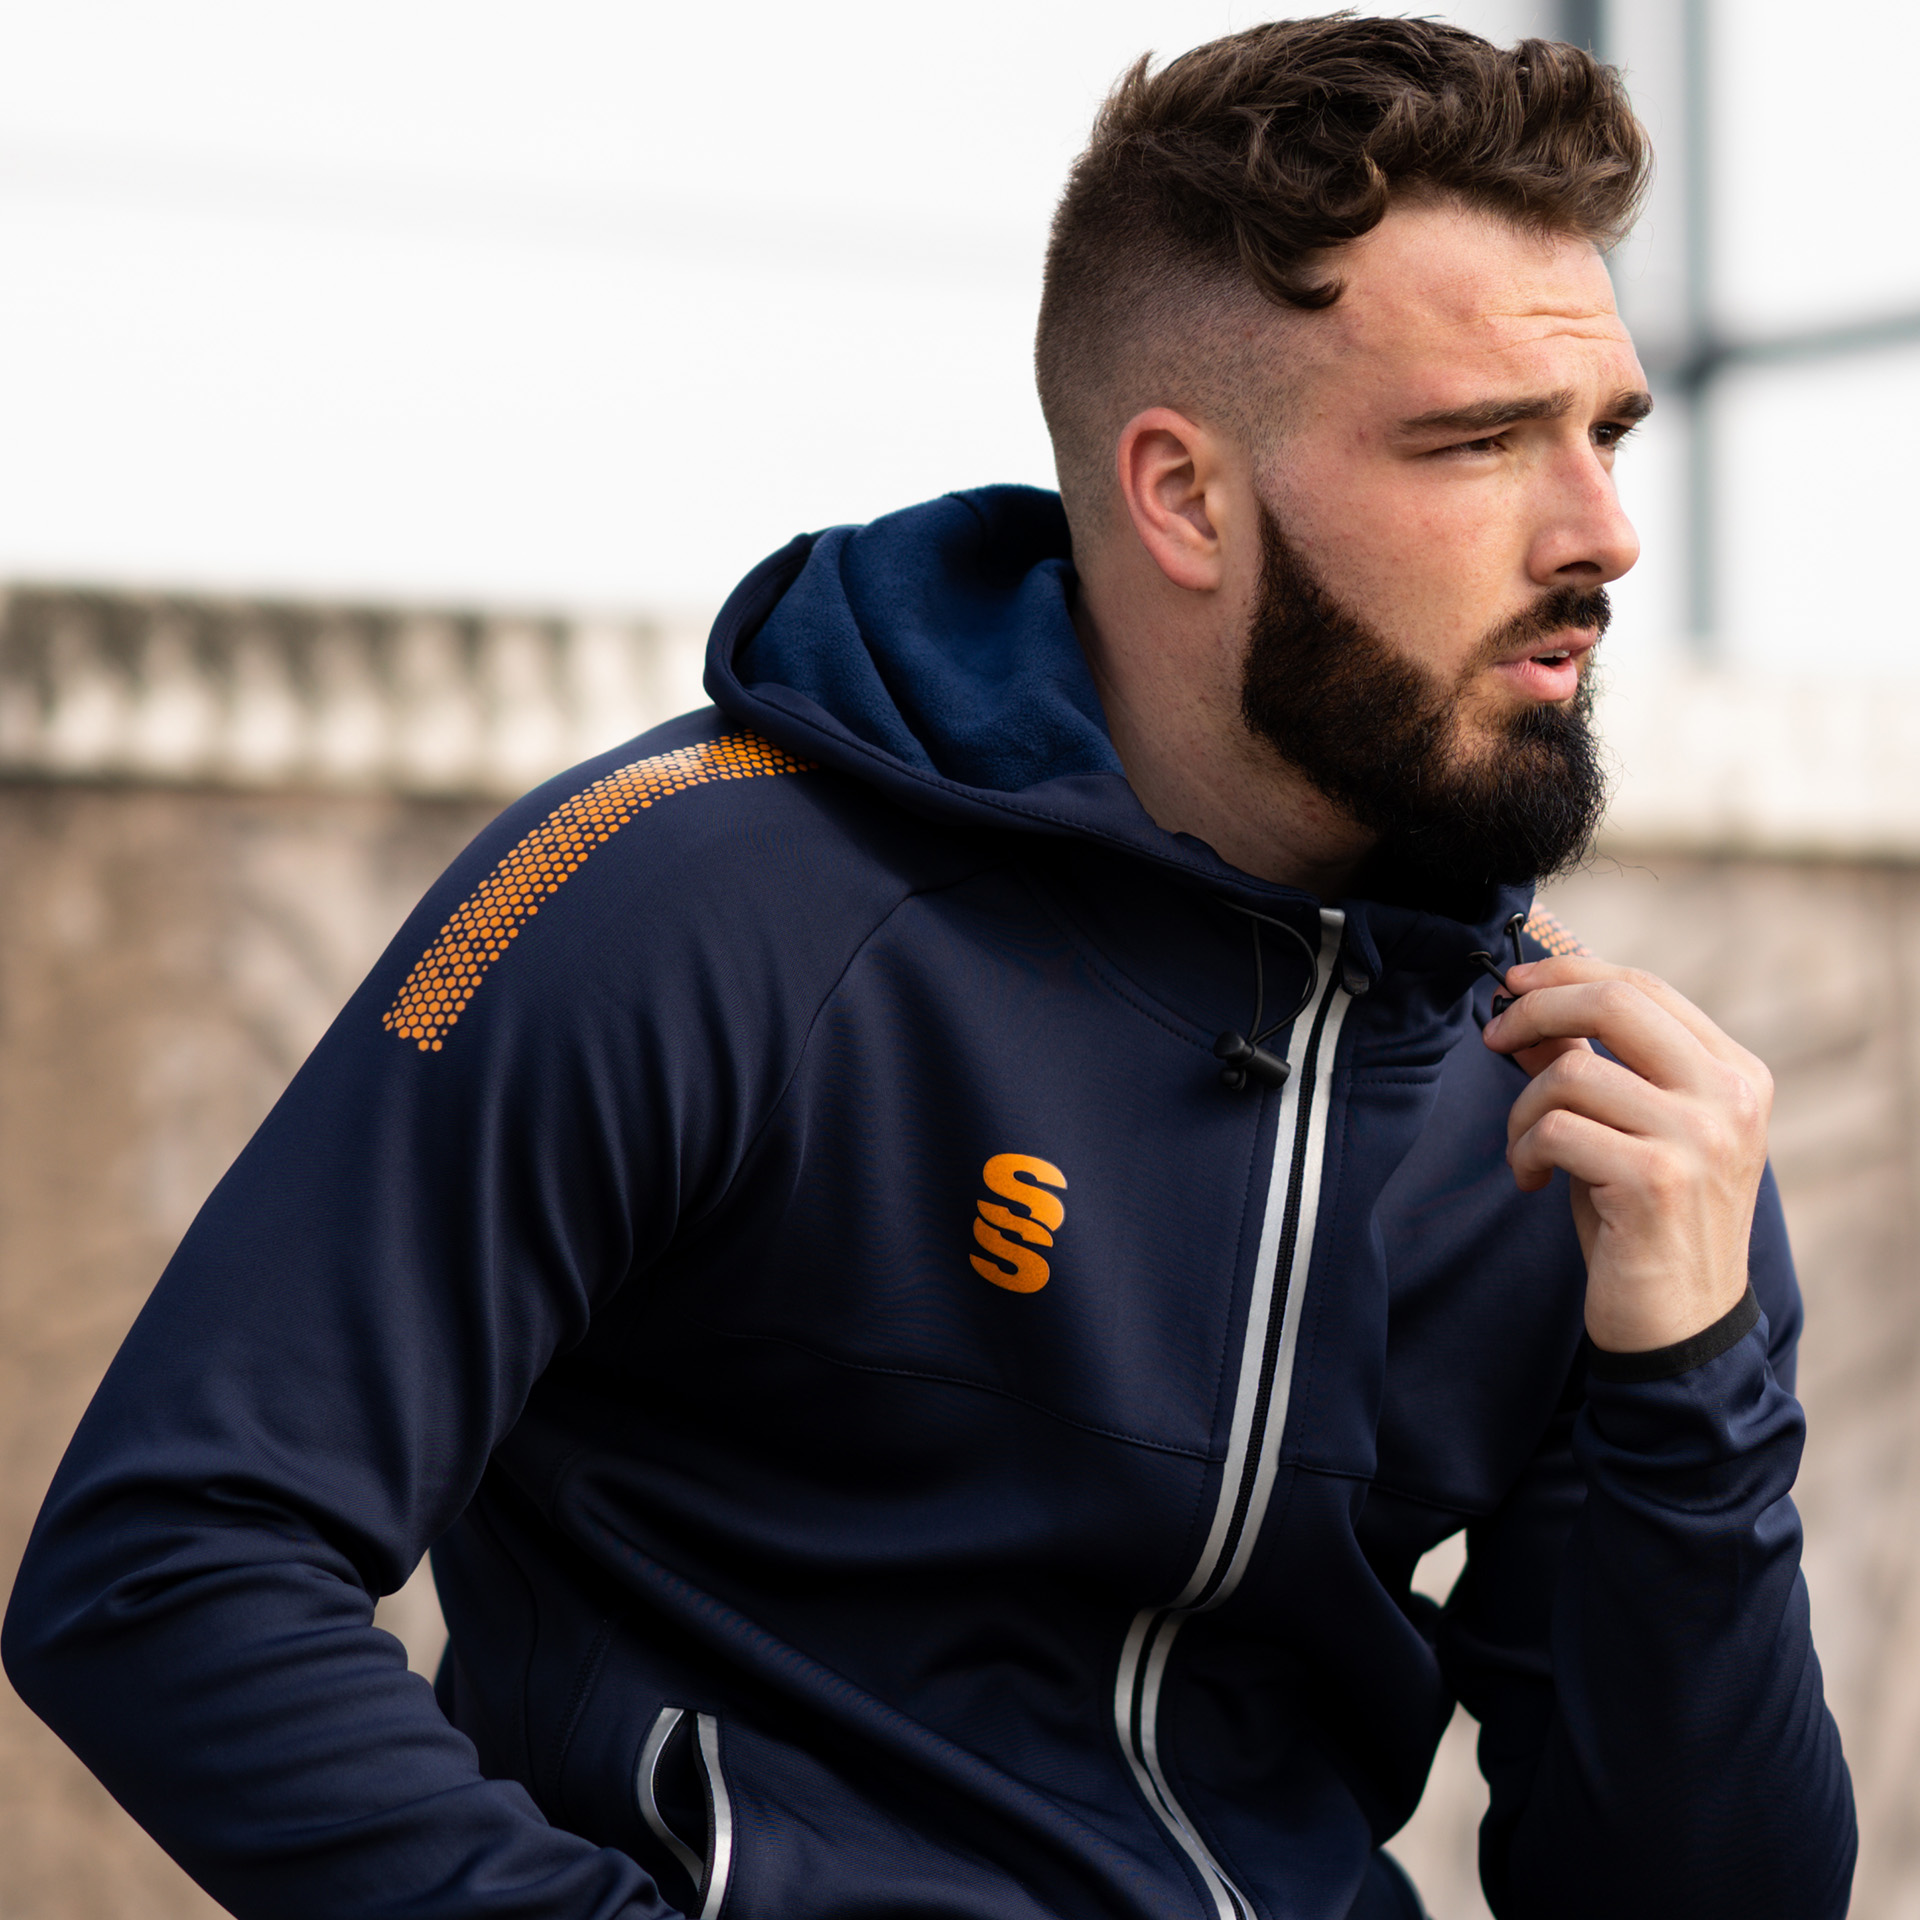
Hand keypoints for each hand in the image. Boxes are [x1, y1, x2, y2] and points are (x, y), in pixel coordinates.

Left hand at [1482, 956, 1771, 1353]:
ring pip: (1572, 1071)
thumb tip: (1522, 1008)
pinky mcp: (1656, 1180)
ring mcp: (1699, 1137)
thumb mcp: (1624, 1131)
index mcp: (1735, 1074)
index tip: (1513, 986)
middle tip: (1491, 1037)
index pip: (1644, 988)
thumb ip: (1588, 1065)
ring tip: (1525, 1149)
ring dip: (1525, 1107)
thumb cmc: (1645, 1224)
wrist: (1680, 1326)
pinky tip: (1530, 1180)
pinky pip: (1556, 1129)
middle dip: (1534, 1009)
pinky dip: (1523, 1150)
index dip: (1568, 974)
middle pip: (1615, 1002)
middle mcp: (1729, 1097)